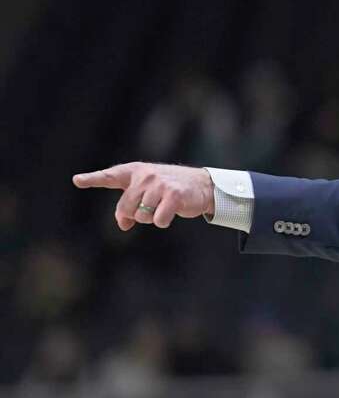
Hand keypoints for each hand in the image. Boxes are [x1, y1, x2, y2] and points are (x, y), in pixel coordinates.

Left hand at [73, 162, 214, 229]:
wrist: (202, 185)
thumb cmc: (170, 190)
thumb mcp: (147, 193)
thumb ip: (129, 206)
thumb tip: (122, 225)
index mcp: (135, 171)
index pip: (110, 176)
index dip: (92, 179)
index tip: (77, 180)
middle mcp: (145, 175)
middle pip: (126, 208)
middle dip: (134, 215)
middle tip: (148, 210)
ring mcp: (159, 184)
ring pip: (142, 216)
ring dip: (151, 218)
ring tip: (163, 207)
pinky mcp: (173, 195)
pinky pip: (158, 220)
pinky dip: (163, 221)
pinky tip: (172, 212)